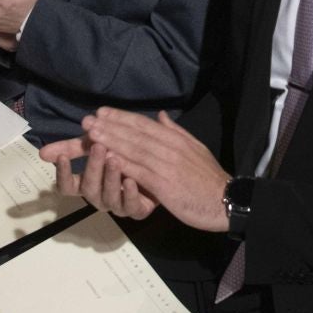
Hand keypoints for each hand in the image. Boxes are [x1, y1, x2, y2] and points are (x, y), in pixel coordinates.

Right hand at [38, 136, 159, 218]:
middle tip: (98, 146)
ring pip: (108, 197)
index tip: (61, 156)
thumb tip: (42, 152)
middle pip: (89, 188)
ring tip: (115, 159)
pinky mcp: (136, 210)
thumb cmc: (121, 157)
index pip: (67, 185)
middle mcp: (99, 197)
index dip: (63, 173)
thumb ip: (74, 147)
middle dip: (93, 167)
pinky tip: (131, 180)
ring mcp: (117, 205)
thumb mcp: (97, 146)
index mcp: (87, 183)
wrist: (156, 169)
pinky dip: (129, 193)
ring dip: (111, 177)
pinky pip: (130, 206)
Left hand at [75, 108, 231, 231]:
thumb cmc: (208, 178)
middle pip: (135, 133)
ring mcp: (166, 165)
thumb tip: (161, 116)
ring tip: (91, 134)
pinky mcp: (164, 184)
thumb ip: (176, 132)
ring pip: (134, 149)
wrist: (225, 200)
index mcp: (175, 139)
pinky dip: (122, 163)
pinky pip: (139, 171)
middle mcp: (169, 147)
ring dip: (111, 140)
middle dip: (109, 126)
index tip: (101, 112)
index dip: (121, 117)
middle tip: (87, 120)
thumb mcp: (195, 148)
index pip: (144, 123)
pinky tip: (107, 158)